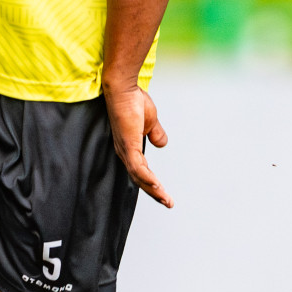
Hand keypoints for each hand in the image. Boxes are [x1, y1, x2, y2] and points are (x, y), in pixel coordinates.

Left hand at [103, 83, 172, 207]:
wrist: (124, 88)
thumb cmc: (133, 101)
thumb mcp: (150, 121)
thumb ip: (155, 134)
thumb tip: (162, 144)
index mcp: (129, 148)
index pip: (141, 172)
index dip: (152, 184)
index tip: (164, 194)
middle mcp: (125, 152)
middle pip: (139, 179)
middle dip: (154, 193)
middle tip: (168, 203)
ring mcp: (125, 150)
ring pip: (139, 177)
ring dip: (154, 190)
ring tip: (166, 200)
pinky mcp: (128, 145)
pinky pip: (138, 167)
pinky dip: (148, 178)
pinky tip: (157, 186)